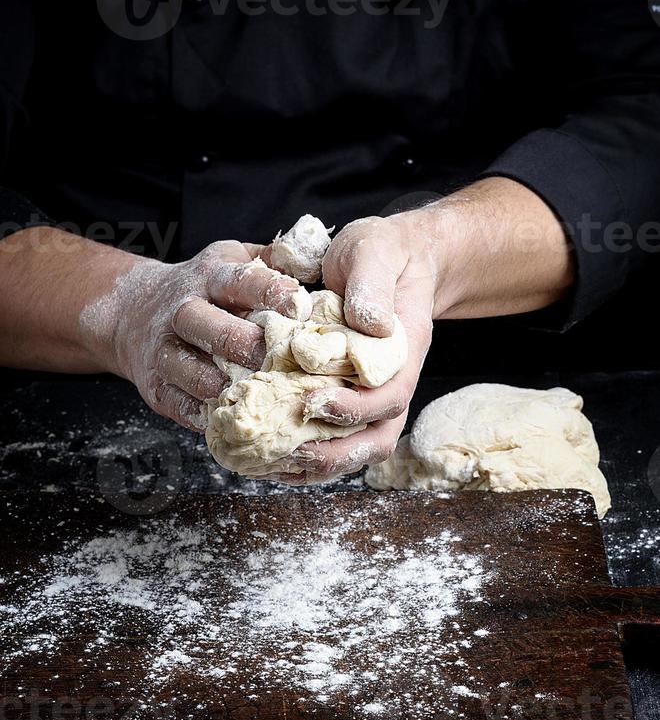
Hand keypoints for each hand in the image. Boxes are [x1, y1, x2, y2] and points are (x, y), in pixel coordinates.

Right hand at [88, 241, 310, 431]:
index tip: (300, 307)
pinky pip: (179, 403)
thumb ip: (274, 258)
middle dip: (243, 344)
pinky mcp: (156, 384)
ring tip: (253, 393)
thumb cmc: (204, 287)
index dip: (271, 292)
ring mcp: (164, 349)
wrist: (135, 311)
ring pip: (189, 368)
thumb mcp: (233, 259)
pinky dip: (203, 414)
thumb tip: (319, 258)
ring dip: (221, 384)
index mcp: (210, 277)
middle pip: (209, 326)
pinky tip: (229, 417)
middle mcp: (183, 310)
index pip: (240, 280)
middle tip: (276, 358)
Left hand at [274, 213, 436, 484]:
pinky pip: (335, 436)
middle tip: (291, 451)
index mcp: (404, 349)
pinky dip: (307, 454)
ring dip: (319, 463)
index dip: (355, 408)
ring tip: (275, 464)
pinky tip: (272, 457)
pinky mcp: (347, 394)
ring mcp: (371, 392)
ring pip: (357, 447)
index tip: (313, 403)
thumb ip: (371, 286)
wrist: (389, 258)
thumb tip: (370, 324)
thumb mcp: (375, 254)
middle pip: (378, 438)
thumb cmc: (381, 255)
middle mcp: (392, 380)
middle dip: (336, 453)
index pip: (391, 395)